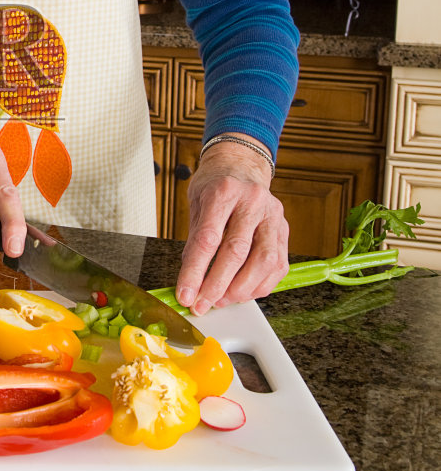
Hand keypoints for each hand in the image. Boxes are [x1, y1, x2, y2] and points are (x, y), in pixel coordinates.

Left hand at [175, 137, 288, 314]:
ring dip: (242, 289)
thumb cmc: (216, 185)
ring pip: (263, 261)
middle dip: (217, 285)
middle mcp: (252, 202)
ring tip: (222, 300)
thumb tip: (190, 280)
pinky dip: (260, 284)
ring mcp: (273, 216)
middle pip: (237, 252)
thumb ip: (195, 240)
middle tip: (202, 304)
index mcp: (224, 191)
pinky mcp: (284, 229)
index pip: (208, 238)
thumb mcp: (197, 203)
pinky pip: (278, 264)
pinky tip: (243, 292)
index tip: (186, 294)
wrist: (242, 165)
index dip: (195, 271)